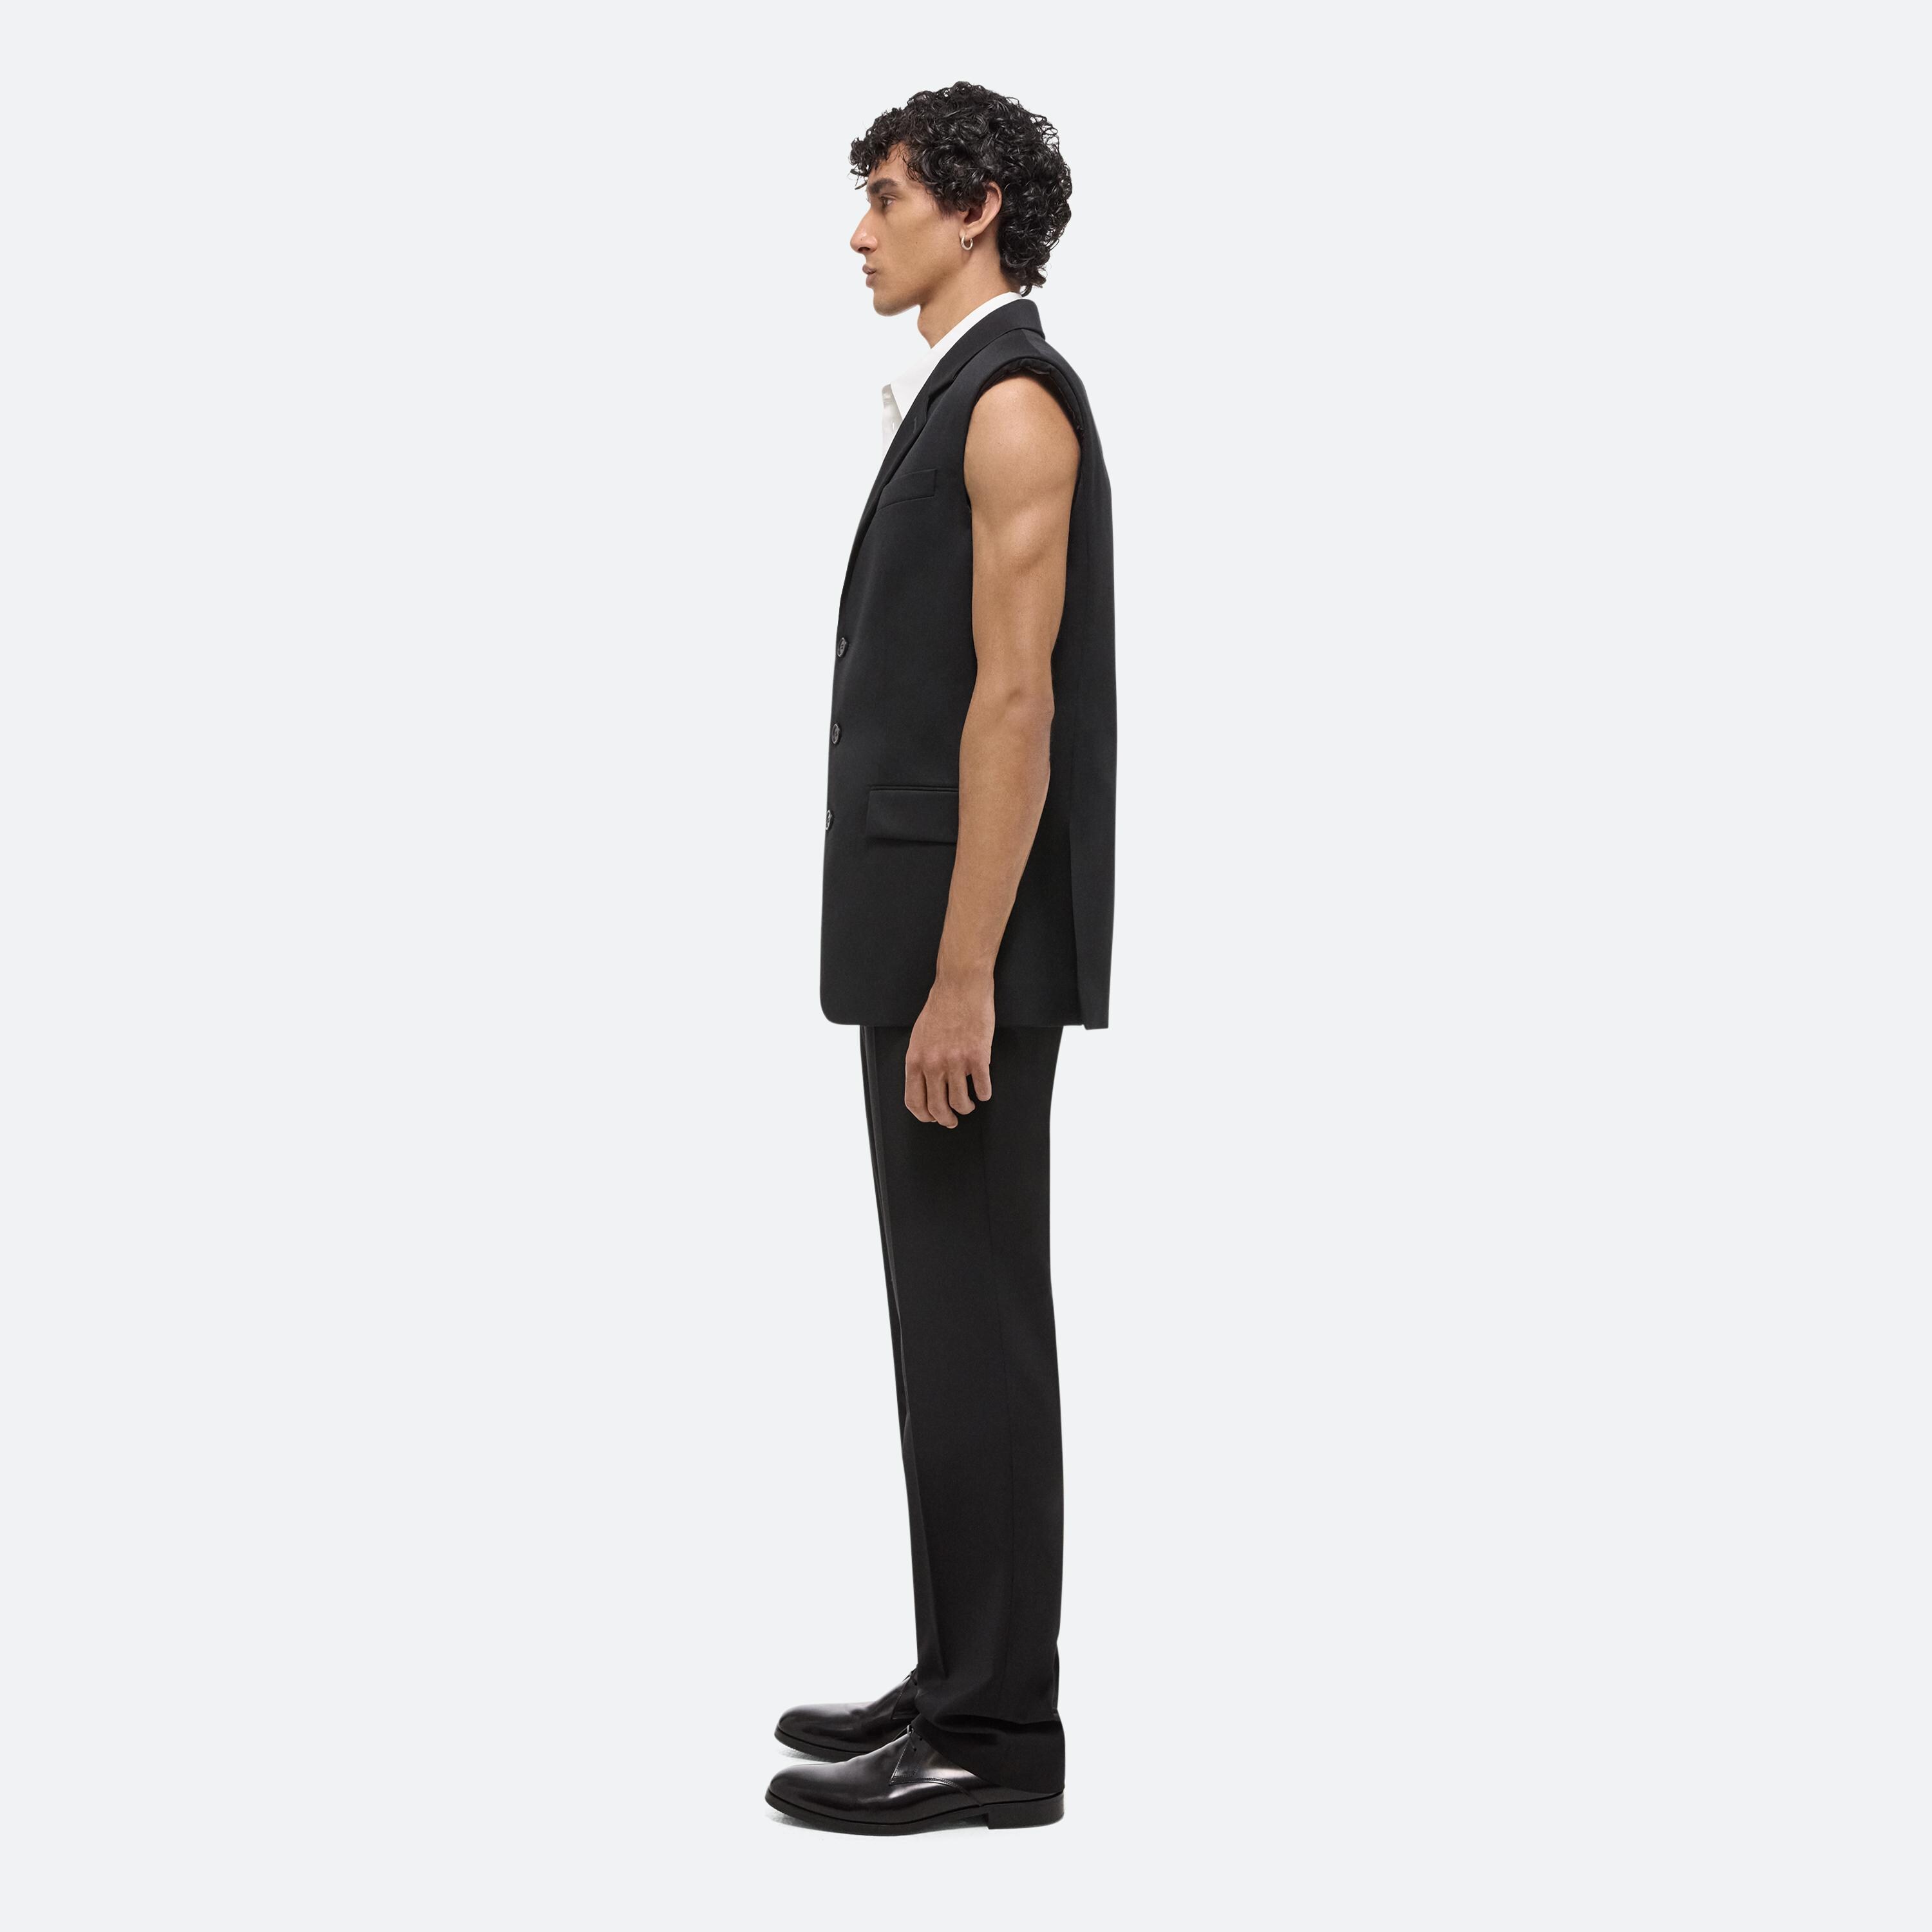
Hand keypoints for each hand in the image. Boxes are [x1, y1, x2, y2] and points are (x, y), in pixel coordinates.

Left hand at [905, 975, 994, 1125]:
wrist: (961, 986)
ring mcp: (956, 1062)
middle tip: (952, 1120)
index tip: (932, 1118)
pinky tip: (983, 1090)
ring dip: (966, 1108)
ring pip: (961, 1103)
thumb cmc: (940, 1008)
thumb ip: (920, 1062)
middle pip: (938, 1109)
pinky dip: (984, 1094)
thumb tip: (925, 1085)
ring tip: (969, 1103)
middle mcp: (933, 1065)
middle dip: (946, 1119)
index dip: (924, 1116)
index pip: (914, 1101)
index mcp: (915, 1060)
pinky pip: (983, 1089)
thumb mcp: (919, 1037)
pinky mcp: (978, 1057)